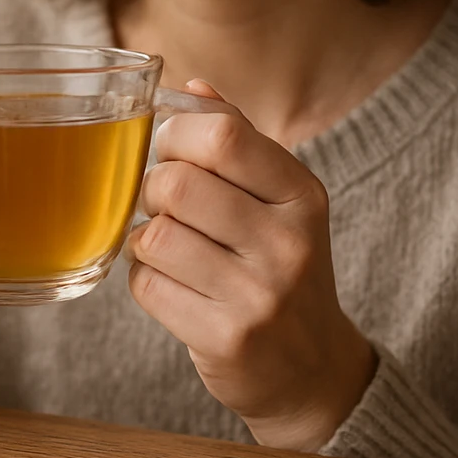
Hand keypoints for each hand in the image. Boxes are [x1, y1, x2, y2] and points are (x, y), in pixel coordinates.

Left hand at [126, 81, 374, 449]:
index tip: (169, 149)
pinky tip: (171, 284)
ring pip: (155, 235)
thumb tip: (190, 86)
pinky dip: (145, 280)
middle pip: (177, 183)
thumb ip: (238, 140)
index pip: (223, 134)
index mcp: (302, 194)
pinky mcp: (227, 339)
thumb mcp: (279, 201)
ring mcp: (260, 295)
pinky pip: (148, 286)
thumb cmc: (280, 267)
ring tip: (168, 246)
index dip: (176, 134)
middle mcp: (288, 242)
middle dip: (152, 188)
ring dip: (145, 238)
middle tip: (163, 204)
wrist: (312, 371)